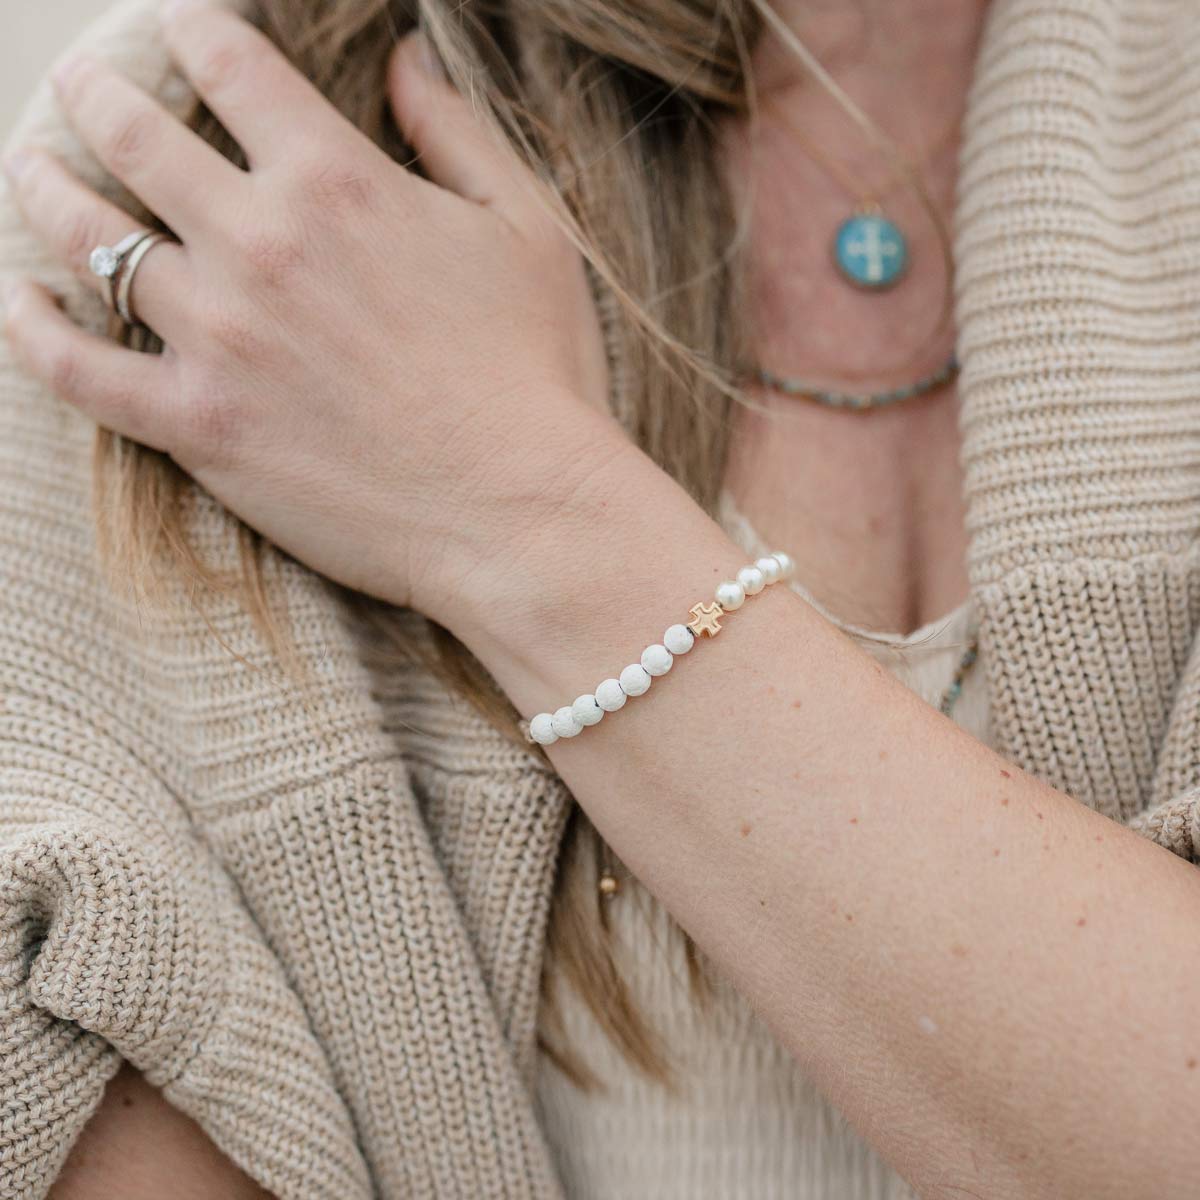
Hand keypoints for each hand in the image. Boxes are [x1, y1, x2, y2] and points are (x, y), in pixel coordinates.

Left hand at [1, 1, 617, 625]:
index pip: (228, 61)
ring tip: (31, 170)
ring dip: (43, 186)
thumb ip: (457, 131)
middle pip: (132, 133)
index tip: (181, 25)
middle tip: (82, 87)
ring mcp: (215, 336)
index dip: (194, 26)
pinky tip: (17, 300)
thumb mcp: (527, 230)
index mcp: (335, 180)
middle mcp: (256, 241)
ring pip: (84, 236)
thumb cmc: (536, 372)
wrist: (519, 513)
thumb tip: (405, 58)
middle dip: (95, 92)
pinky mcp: (196, 425)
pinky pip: (74, 367)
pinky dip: (29, 328)